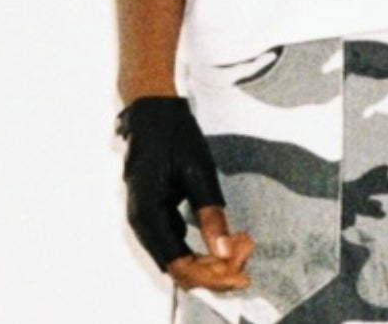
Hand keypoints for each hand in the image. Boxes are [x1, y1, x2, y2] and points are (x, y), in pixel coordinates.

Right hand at [117, 96, 253, 290]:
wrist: (154, 111)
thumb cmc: (174, 136)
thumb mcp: (197, 172)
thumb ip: (210, 214)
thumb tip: (224, 252)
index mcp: (148, 214)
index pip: (179, 265)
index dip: (211, 277)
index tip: (241, 274)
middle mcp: (142, 223)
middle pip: (177, 266)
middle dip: (214, 270)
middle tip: (246, 253)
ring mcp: (146, 219)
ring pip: (177, 256)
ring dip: (208, 260)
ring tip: (240, 246)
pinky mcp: (154, 213)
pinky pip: (175, 241)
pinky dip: (199, 246)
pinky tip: (223, 237)